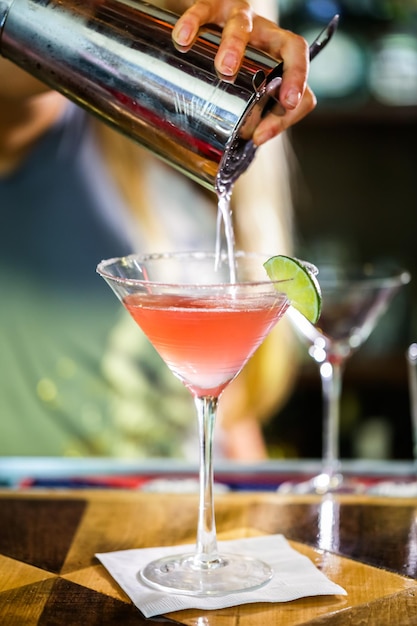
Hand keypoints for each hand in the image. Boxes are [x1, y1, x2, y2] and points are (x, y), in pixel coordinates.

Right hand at [172, 0, 315, 144]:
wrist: (198, 30)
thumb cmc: (231, 66)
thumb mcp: (250, 90)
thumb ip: (261, 115)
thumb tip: (256, 138)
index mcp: (278, 53)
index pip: (300, 62)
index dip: (299, 80)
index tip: (288, 104)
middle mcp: (265, 33)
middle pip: (286, 42)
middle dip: (283, 68)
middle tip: (266, 93)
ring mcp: (239, 16)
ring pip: (243, 23)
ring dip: (235, 46)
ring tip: (224, 70)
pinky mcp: (210, 6)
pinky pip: (203, 10)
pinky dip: (192, 24)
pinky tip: (182, 41)